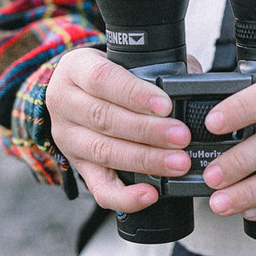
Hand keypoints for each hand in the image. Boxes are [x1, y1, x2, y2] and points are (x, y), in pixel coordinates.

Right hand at [45, 48, 197, 211]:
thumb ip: (155, 68)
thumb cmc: (109, 76)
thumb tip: (190, 82)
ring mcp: (69, 139)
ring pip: (104, 152)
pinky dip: (125, 196)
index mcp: (75, 69)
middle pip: (104, 119)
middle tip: (181, 136)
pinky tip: (149, 193)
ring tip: (177, 162)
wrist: (74, 92)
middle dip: (148, 131)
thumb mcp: (122, 60)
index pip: (101, 79)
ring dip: (145, 160)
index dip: (134, 94)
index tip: (165, 105)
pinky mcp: (79, 167)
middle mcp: (65, 104)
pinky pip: (99, 188)